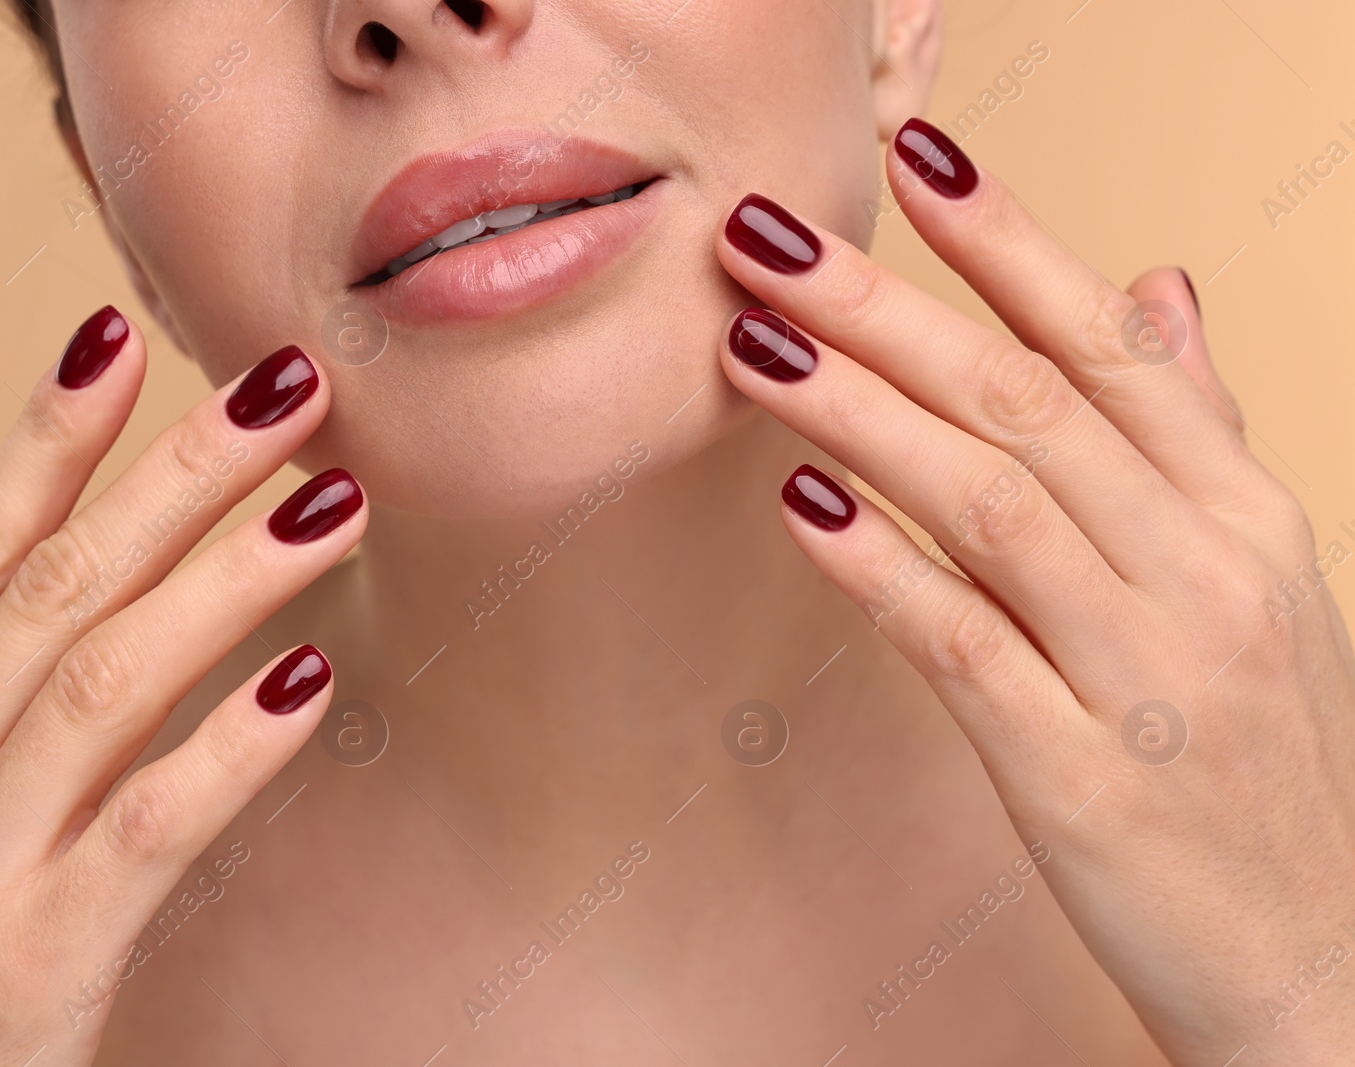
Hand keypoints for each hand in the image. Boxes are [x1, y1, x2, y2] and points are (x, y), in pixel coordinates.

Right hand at [0, 308, 364, 1064]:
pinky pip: (148, 822)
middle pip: (52, 585)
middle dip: (175, 473)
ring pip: (106, 675)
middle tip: (283, 384)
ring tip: (331, 499)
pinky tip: (308, 676)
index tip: (118, 338)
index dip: (45, 438)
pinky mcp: (28, 961)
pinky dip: (232, 743)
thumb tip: (51, 634)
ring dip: (227, 573)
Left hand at [715, 120, 1354, 1065]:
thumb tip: (1160, 285)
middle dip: (886, 307)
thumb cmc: (1262, 761)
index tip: (918, 153)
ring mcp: (1149, 676)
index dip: (1009, 240)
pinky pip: (967, 646)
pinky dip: (881, 570)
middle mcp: (1204, 574)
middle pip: (1025, 403)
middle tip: (765, 235)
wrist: (1319, 969)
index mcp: (1240, 515)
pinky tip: (800, 506)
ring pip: (991, 502)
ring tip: (750, 342)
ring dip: (859, 413)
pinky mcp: (1083, 777)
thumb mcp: (1262, 579)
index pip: (1110, 344)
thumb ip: (1199, 430)